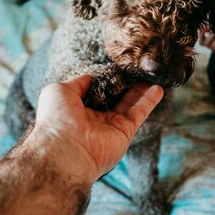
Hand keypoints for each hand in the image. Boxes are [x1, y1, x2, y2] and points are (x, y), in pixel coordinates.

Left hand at [32, 74, 163, 183]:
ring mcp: (110, 126)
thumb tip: (91, 76)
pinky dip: (149, 101)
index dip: (104, 79)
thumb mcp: (59, 91)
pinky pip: (139, 113)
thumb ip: (78, 82)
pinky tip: (158, 88)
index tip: (114, 64)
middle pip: (115, 96)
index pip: (95, 91)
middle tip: (136, 68)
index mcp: (76, 109)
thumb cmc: (56, 119)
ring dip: (140, 90)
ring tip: (151, 74)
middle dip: (125, 83)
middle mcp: (94, 118)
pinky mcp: (124, 132)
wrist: (65, 149)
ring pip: (129, 103)